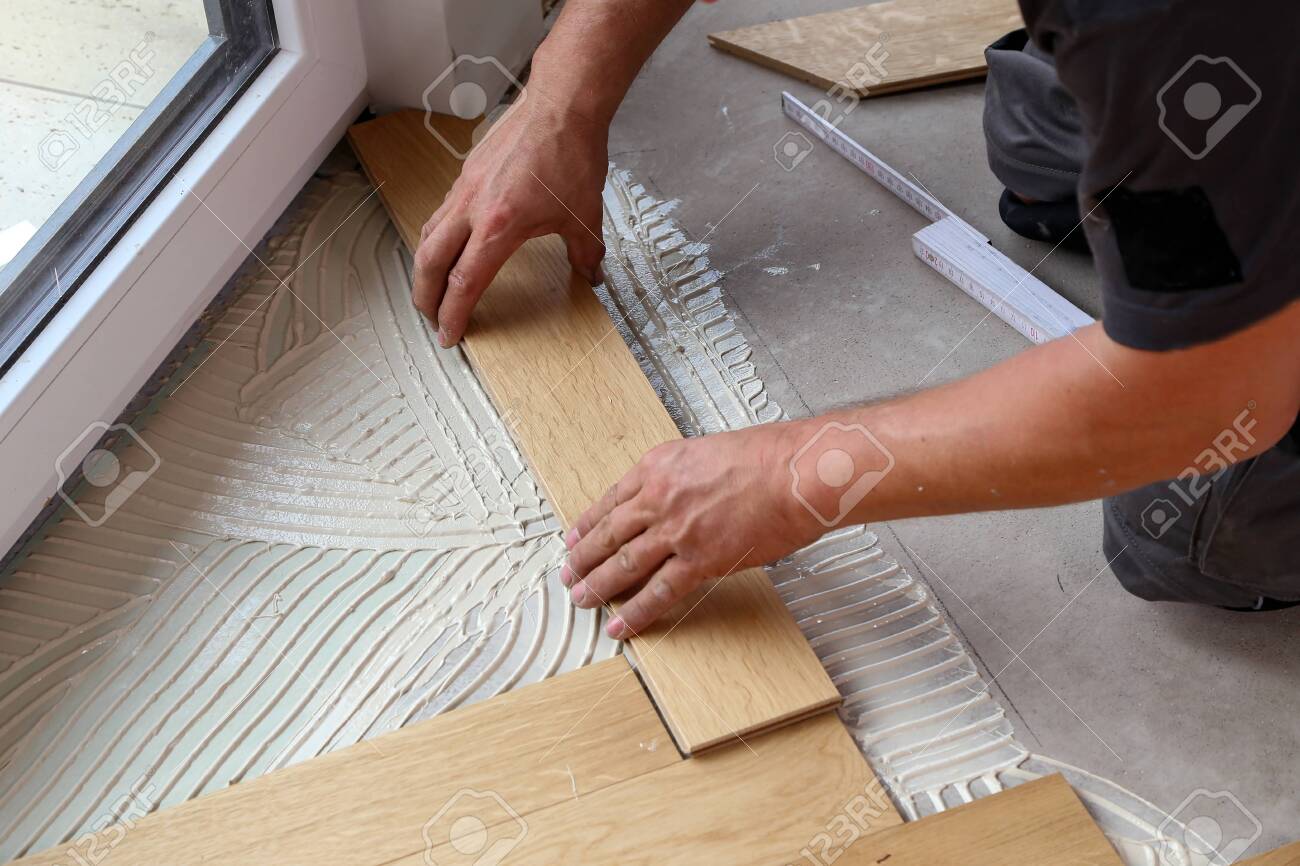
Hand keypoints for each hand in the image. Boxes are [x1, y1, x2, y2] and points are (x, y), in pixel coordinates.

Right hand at [412, 86, 609, 346]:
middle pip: (431, 262)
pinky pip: (442, 212)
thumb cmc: (571, 153)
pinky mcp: (466, 173)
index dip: (454, 314)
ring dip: (426, 266)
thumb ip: (586, 252)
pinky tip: (450, 243)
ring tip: (431, 286)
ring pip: (430, 234)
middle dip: (425, 296)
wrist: (562, 104)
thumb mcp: (585, 215)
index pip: (465, 282)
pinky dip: (438, 236)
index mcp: (499, 227)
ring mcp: (465, 188)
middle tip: (429, 317)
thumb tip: (592, 274)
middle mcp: (473, 208)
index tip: (449, 334)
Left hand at [561, 423, 823, 638]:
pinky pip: (659, 592)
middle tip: (568, 573)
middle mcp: (659, 497)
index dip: (589, 523)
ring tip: (583, 599)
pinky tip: (620, 625)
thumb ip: (686, 475)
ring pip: (624, 563)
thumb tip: (682, 494)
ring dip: (599, 585)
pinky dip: (637, 612)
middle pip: (610, 533)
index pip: (612, 499)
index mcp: (659, 465)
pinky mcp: (699, 561)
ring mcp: (676, 531)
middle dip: (584, 557)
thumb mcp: (710, 451)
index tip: (574, 537)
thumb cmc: (769, 456)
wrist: (797, 473)